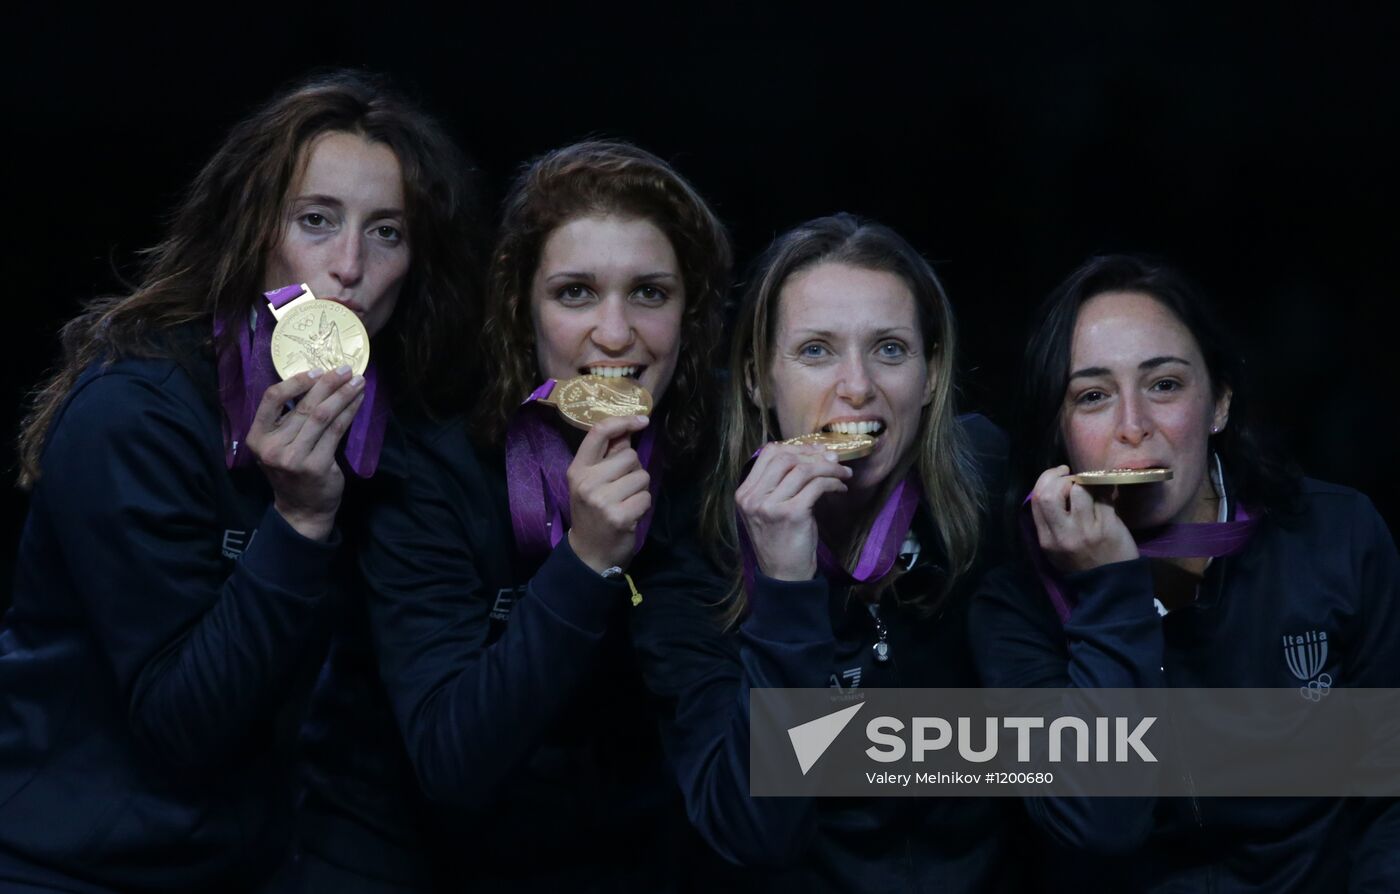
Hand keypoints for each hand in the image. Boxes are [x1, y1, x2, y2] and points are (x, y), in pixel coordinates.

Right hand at [245, 366, 364, 540]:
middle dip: (328, 384)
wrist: (302, 509)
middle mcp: (272, 447)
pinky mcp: (316, 465)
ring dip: (343, 395)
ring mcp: (294, 458)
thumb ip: (286, 421)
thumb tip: (315, 383)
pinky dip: (349, 413)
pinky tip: (358, 401)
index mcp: (257, 438)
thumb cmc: (291, 471)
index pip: (271, 399)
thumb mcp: (277, 446)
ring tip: (358, 382)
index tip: (316, 371)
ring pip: (322, 416)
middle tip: (345, 369)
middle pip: (302, 405)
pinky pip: (336, 431)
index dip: (295, 382)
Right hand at [566, 414, 652, 573]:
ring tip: (624, 502)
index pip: (598, 433)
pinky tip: (629, 515)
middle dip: (633, 470)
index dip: (623, 421)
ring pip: (641, 476)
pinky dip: (643, 506)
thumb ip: (607, 456)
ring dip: (639, 489)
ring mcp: (602, 500)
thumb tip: (628, 429)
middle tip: (621, 489)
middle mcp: (586, 482)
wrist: (589, 553)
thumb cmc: (593, 513)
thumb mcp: (591, 482)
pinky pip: (646, 497)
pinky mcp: (620, 516)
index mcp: (577, 470)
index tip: (641, 420)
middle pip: (630, 455)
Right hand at [734, 443, 851, 580]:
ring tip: (842, 473)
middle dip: (814, 455)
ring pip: (803, 469)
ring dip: (829, 468)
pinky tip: (840, 488)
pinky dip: (833, 482)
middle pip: (785, 457)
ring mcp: (770, 506)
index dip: (795, 447)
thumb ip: (779, 483)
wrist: (784, 575)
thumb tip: (813, 453)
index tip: (816, 451)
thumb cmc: (781, 541)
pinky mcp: (791, 514)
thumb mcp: (770, 509)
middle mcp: (752, 498)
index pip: (767, 453)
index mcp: (744, 493)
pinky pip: (817, 486)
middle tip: (834, 460)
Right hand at [1029, 465, 1138, 574]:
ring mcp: (1086, 530)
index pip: (1037, 499)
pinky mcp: (1108, 526)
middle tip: (1070, 476)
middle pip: (1051, 493)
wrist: (1111, 584)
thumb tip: (1053, 488)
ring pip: (1079, 490)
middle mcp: (1063, 534)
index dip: (1046, 480)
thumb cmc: (1081, 563)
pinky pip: (1102, 496)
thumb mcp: (1055, 550)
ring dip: (1085, 482)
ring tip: (1090, 486)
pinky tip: (1107, 492)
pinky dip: (1104, 488)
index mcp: (1047, 539)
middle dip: (1060, 477)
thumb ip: (1050, 523)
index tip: (1057, 476)